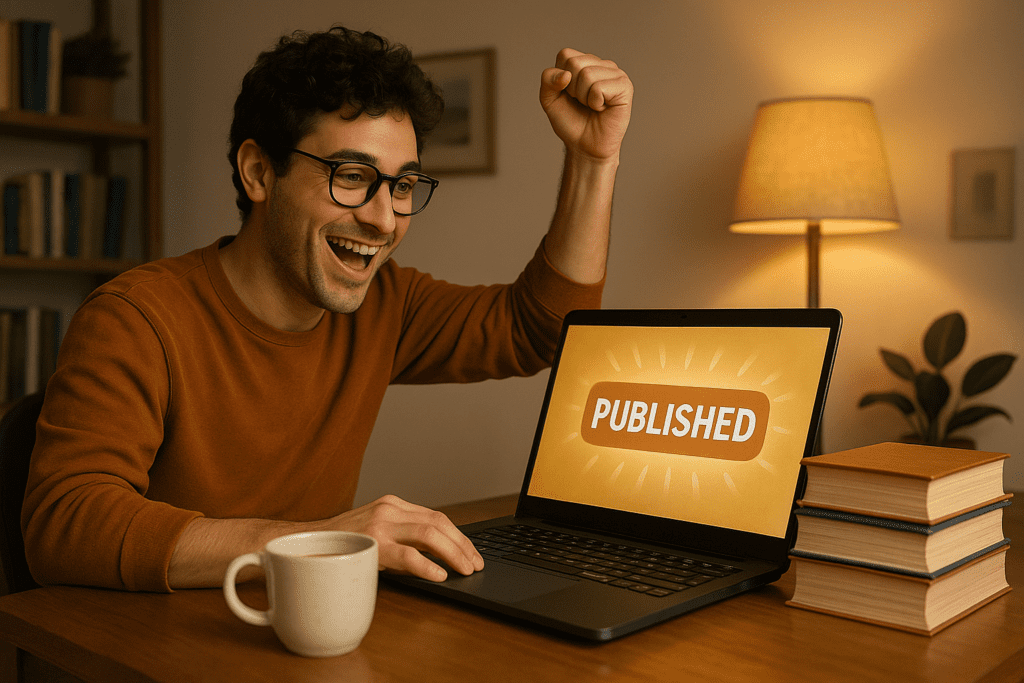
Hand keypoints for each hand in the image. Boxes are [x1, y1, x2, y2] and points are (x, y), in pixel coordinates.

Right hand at [331, 495, 483, 581]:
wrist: (303, 543)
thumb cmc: (341, 543)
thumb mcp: (375, 531)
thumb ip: (402, 536)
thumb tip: (437, 555)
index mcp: (393, 505)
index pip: (437, 517)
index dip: (459, 536)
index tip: (472, 553)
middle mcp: (389, 509)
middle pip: (439, 523)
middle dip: (462, 545)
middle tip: (475, 564)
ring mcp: (380, 524)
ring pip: (430, 535)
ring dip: (454, 554)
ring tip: (465, 570)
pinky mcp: (371, 543)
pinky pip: (408, 554)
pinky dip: (428, 566)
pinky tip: (439, 575)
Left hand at [539, 48, 632, 161]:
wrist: (585, 146)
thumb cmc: (571, 122)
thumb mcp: (550, 99)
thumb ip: (548, 80)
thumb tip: (565, 74)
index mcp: (586, 62)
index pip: (565, 55)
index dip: (560, 79)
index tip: (569, 95)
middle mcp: (602, 64)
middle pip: (575, 64)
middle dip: (572, 89)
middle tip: (582, 102)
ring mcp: (615, 74)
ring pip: (587, 75)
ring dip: (583, 98)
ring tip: (592, 106)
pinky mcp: (624, 86)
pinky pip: (599, 88)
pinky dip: (595, 103)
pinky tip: (602, 109)